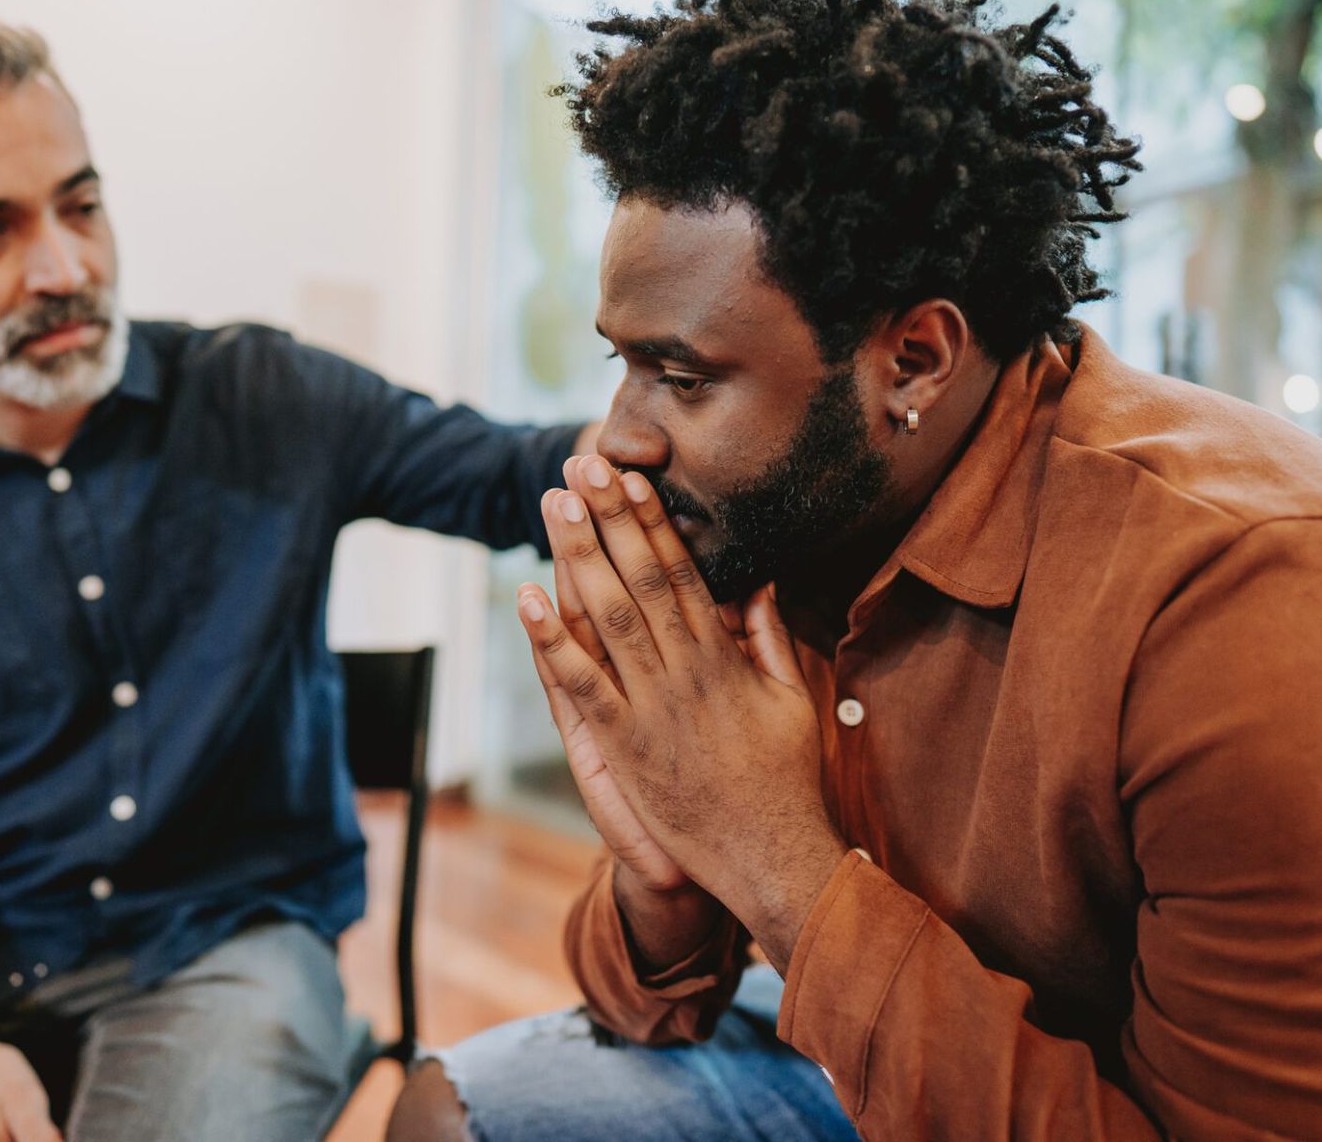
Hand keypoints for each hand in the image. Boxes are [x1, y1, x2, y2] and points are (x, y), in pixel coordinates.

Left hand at [518, 455, 846, 969]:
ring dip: (578, 556)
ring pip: (608, 617)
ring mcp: (651, 708)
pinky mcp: (624, 746)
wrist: (772, 857)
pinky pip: (580, 685)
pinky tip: (528, 598)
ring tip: (553, 504)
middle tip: (581, 465)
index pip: (682, 572)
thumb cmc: (785, 780)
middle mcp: (685, 672)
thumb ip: (770, 638)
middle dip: (608, 518)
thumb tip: (757, 582)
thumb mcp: (793, 699)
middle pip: (640, 578)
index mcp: (723, 658)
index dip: (653, 521)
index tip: (631, 478)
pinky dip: (552, 641)